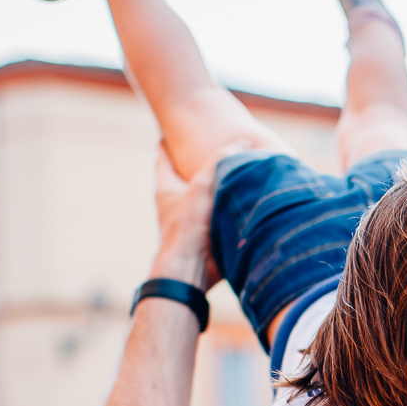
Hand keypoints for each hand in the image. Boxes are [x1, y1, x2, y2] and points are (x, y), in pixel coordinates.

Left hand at [150, 142, 247, 287]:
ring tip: (234, 180)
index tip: (169, 135)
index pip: (163, 160)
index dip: (166, 146)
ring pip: (200, 202)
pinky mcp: (204, 241)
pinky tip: (243, 209)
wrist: (190, 269)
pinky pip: (216, 220)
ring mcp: (188, 225)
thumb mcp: (203, 185)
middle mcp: (173, 206)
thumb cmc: (189, 226)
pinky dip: (226, 213)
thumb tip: (243, 143)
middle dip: (194, 169)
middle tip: (208, 154)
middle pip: (182, 181)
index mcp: (166, 189)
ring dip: (215, 194)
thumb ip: (220, 162)